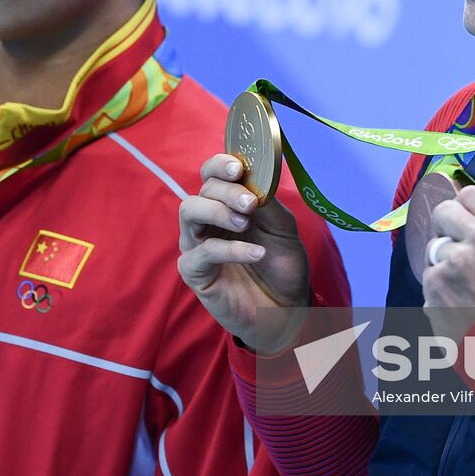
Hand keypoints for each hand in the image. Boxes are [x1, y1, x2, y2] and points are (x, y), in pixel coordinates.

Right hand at [178, 154, 310, 353]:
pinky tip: (256, 253)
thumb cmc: (281, 266)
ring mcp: (197, 245)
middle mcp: (207, 221)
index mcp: (226, 204)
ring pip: (188, 212)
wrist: (285, 310)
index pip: (211, 174)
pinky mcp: (194, 271)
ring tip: (245, 223)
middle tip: (250, 204)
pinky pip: (203, 253)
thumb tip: (259, 175)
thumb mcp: (283, 228)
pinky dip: (231, 249)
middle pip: (201, 190)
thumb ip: (268, 202)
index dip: (220, 165)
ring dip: (217, 211)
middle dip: (226, 191)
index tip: (239, 168)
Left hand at [421, 184, 474, 335]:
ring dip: (444, 265)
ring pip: (434, 247)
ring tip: (467, 290)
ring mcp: (456, 261)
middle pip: (444, 211)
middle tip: (458, 250)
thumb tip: (460, 204)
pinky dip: (438, 290)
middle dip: (446, 228)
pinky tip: (458, 306)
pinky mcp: (435, 283)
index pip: (471, 194)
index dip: (465, 209)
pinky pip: (429, 276)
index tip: (464, 221)